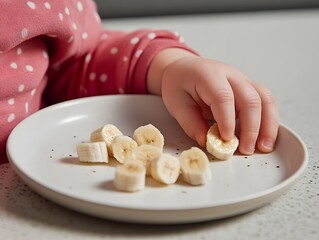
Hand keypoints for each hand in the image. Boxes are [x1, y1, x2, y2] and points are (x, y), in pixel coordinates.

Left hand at [147, 48, 278, 154]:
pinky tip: (265, 137)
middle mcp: (230, 74)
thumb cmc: (179, 84)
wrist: (185, 68)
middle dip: (251, 127)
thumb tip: (206, 142)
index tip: (227, 139)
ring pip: (264, 99)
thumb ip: (190, 123)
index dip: (227, 119)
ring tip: (263, 147)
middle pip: (250, 98)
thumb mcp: (176, 104)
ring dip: (267, 125)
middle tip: (245, 149)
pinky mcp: (249, 87)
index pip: (223, 96)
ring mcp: (242, 80)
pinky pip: (266, 101)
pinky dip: (269, 120)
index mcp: (208, 75)